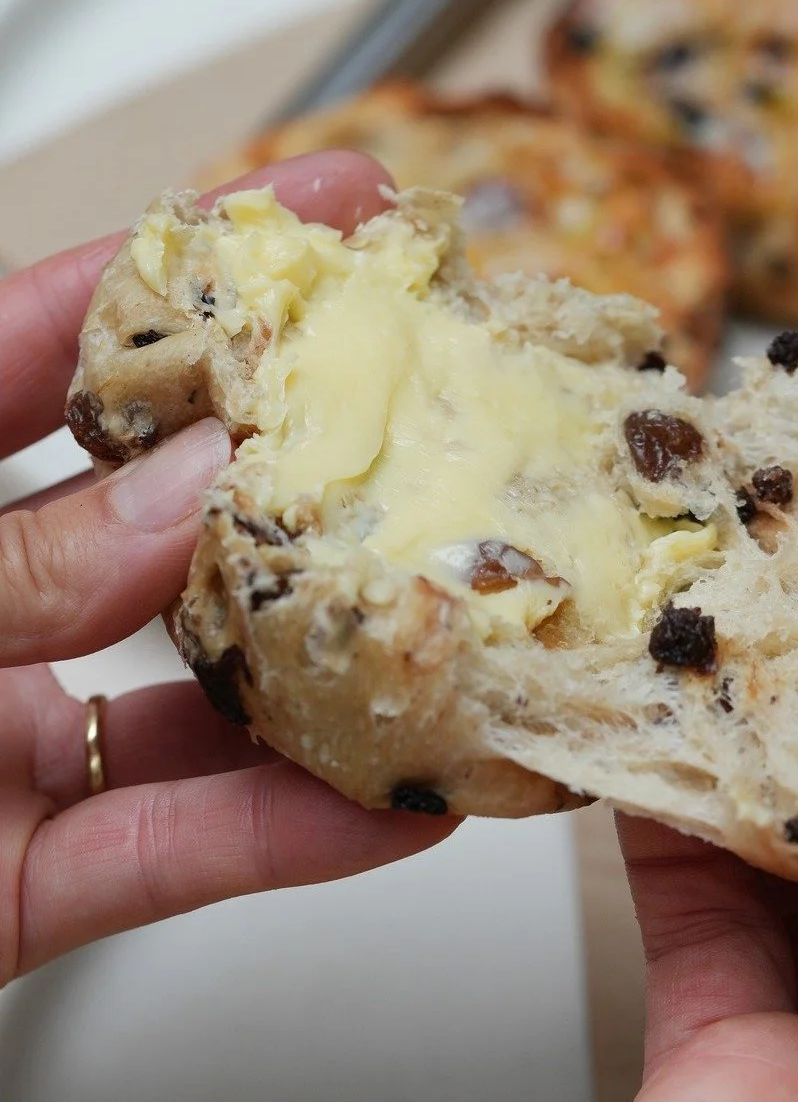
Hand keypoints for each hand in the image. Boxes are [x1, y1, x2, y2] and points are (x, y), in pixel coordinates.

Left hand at [0, 153, 451, 983]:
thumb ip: (1, 568)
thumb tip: (179, 502)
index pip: (27, 352)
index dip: (172, 273)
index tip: (308, 211)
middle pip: (150, 524)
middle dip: (295, 475)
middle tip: (420, 426)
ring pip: (190, 708)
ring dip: (328, 687)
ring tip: (449, 638)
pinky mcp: (23, 890)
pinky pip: (174, 857)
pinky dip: (290, 841)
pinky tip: (399, 811)